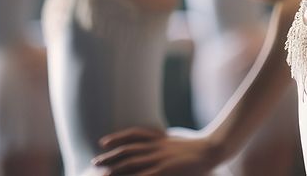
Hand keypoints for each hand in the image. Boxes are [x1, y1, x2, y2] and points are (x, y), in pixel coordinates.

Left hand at [93, 126, 222, 174]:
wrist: (211, 148)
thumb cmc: (197, 146)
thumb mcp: (177, 141)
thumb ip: (164, 142)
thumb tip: (157, 142)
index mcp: (159, 138)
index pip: (133, 135)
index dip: (116, 137)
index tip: (103, 141)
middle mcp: (155, 146)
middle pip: (127, 150)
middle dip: (109, 156)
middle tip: (95, 161)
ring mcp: (159, 158)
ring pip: (131, 163)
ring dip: (115, 169)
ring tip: (101, 174)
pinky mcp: (164, 170)